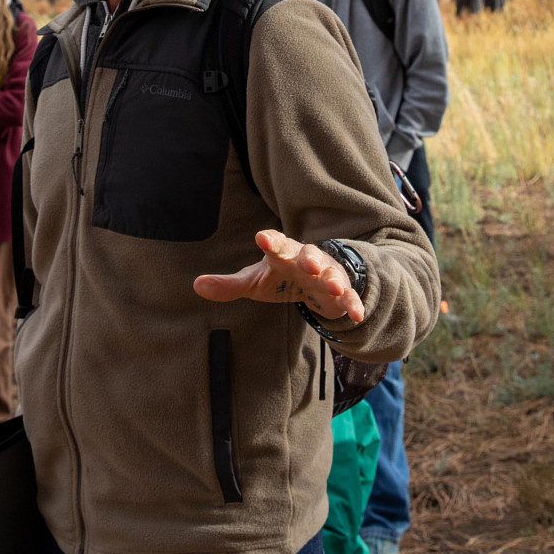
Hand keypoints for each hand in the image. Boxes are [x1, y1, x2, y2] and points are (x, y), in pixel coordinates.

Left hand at [193, 230, 365, 323]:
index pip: (276, 243)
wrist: (318, 279)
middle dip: (310, 258)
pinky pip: (349, 297)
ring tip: (331, 285)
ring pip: (332, 274)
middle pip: (309, 255)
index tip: (262, 238)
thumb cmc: (281, 277)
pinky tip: (357, 314)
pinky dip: (354, 304)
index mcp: (284, 253)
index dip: (270, 240)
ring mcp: (327, 274)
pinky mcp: (342, 292)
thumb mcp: (255, 281)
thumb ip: (229, 285)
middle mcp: (307, 259)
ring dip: (333, 278)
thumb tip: (197, 285)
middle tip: (309, 263)